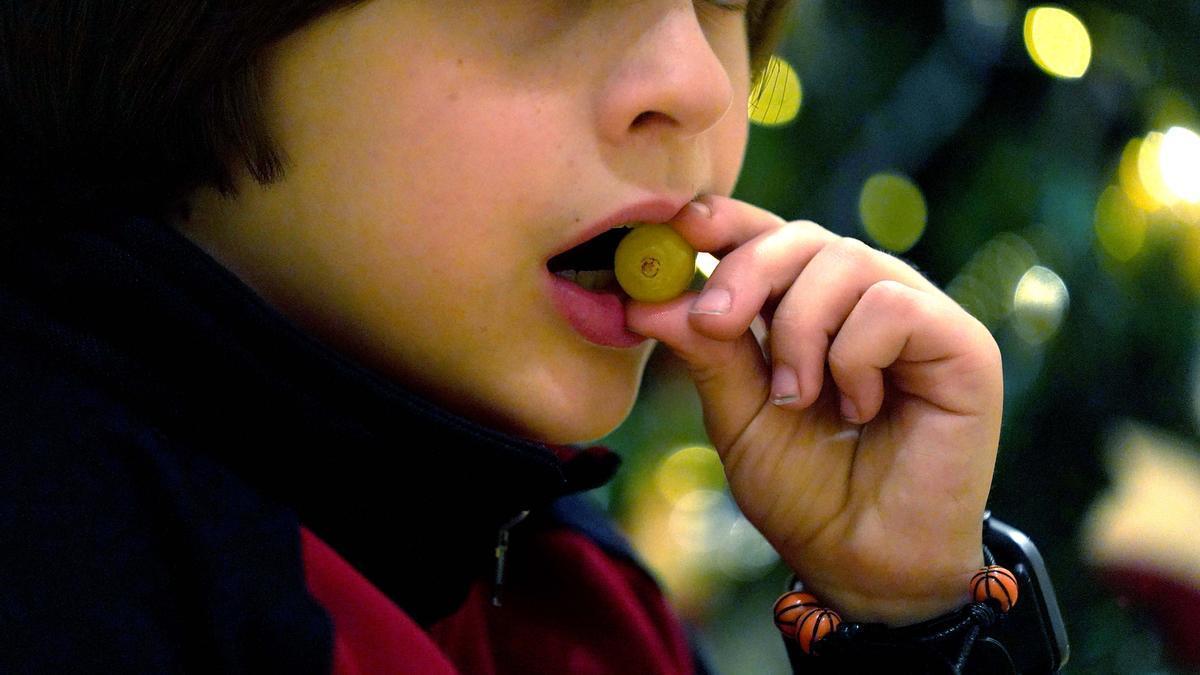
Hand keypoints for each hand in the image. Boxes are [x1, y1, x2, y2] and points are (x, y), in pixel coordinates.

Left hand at [625, 196, 1002, 624]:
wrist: (862, 564)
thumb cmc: (804, 491)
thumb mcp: (738, 415)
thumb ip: (707, 352)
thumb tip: (647, 298)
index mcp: (810, 308)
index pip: (770, 236)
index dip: (728, 221)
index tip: (681, 226)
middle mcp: (866, 300)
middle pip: (804, 236)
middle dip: (748, 271)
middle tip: (715, 324)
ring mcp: (918, 317)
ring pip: (846, 261)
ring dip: (799, 329)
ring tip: (796, 396)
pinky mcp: (962, 344)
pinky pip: (892, 306)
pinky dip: (854, 355)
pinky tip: (860, 407)